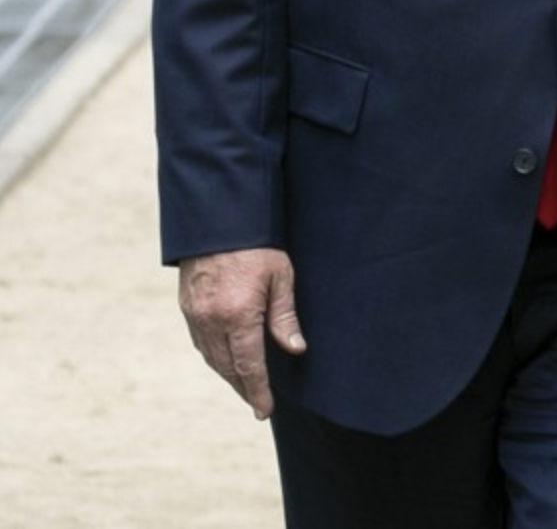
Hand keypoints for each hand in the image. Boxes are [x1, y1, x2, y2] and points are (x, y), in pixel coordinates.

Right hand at [177, 247, 306, 418]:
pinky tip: (226, 361)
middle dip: (243, 389)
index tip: (264, 411)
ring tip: (245, 388)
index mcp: (237, 316)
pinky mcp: (187, 308)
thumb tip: (295, 350)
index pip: (248, 365)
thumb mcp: (281, 276)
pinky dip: (214, 357)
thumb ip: (285, 317)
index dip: (257, 391)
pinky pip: (201, 343)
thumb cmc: (257, 246)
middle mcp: (210, 321)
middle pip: (227, 368)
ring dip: (228, 376)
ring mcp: (195, 316)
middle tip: (258, 405)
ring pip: (211, 358)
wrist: (218, 220)